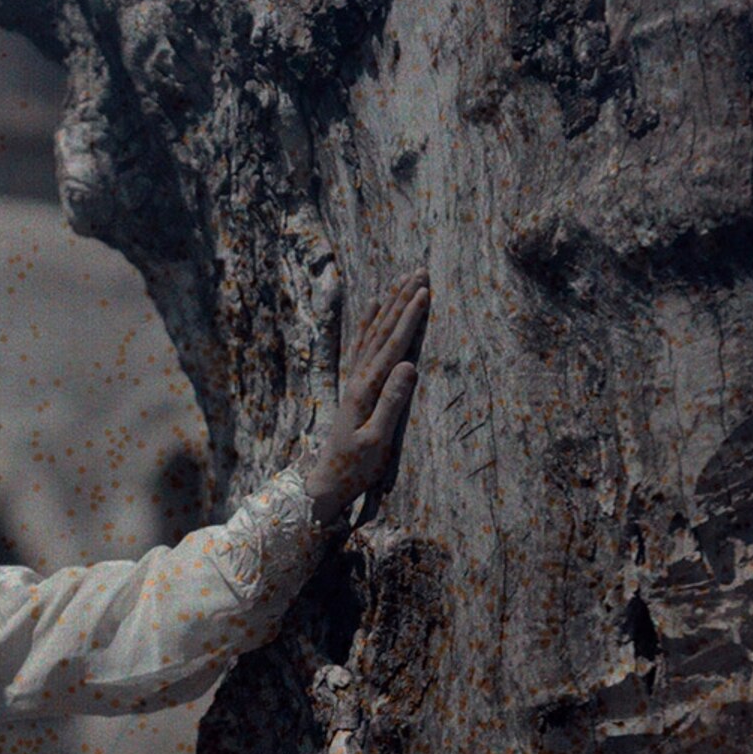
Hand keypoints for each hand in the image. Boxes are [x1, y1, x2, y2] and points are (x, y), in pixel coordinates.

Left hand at [302, 270, 430, 528]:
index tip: (425, 291)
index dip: (410, 317)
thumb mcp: (378, 441)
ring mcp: (354, 380)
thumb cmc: (356, 468)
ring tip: (402, 279)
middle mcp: (359, 378)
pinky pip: (360, 345)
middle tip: (419, 270)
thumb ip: (393, 403)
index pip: (393, 345)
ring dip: (388, 305)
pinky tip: (371, 306)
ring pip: (373, 332)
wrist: (327, 483)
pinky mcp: (353, 387)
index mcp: (368, 389)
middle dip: (401, 299)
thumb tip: (409, 365)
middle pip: (382, 330)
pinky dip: (367, 323)